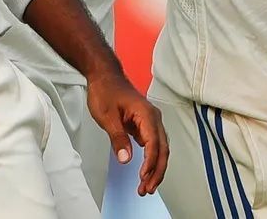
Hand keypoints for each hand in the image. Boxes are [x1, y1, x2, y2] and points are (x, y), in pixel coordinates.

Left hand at [85, 69, 168, 195]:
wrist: (104, 76)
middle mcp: (153, 118)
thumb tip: (126, 159)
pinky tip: (146, 171)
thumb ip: (118, 138)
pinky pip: (154, 144)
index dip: (150, 163)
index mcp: (146, 115)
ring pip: (160, 148)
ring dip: (155, 168)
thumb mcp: (107, 116)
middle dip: (156, 171)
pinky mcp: (145, 124)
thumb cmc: (105, 91)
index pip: (154, 143)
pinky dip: (151, 159)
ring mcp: (151, 121)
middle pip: (162, 149)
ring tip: (146, 186)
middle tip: (146, 189)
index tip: (142, 177)